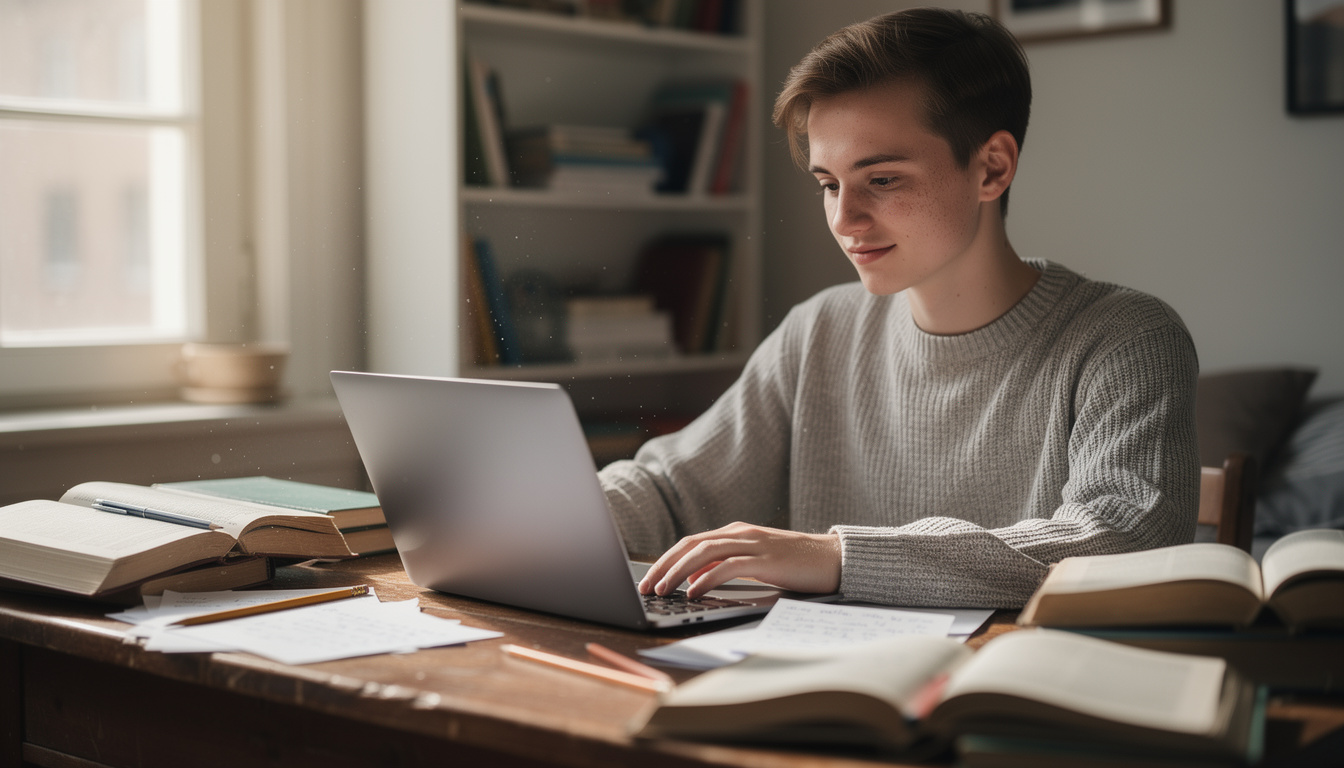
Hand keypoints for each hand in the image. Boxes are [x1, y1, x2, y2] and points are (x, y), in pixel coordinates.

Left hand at [637, 522, 840, 598]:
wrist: (834, 559)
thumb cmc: (795, 564)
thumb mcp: (754, 562)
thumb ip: (725, 565)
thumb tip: (693, 579)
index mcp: (734, 532)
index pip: (690, 543)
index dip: (666, 559)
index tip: (649, 578)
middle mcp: (740, 534)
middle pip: (690, 545)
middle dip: (664, 565)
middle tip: (646, 586)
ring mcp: (753, 544)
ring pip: (704, 553)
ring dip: (678, 572)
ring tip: (663, 590)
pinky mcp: (766, 560)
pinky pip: (728, 566)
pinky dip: (707, 578)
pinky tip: (693, 591)